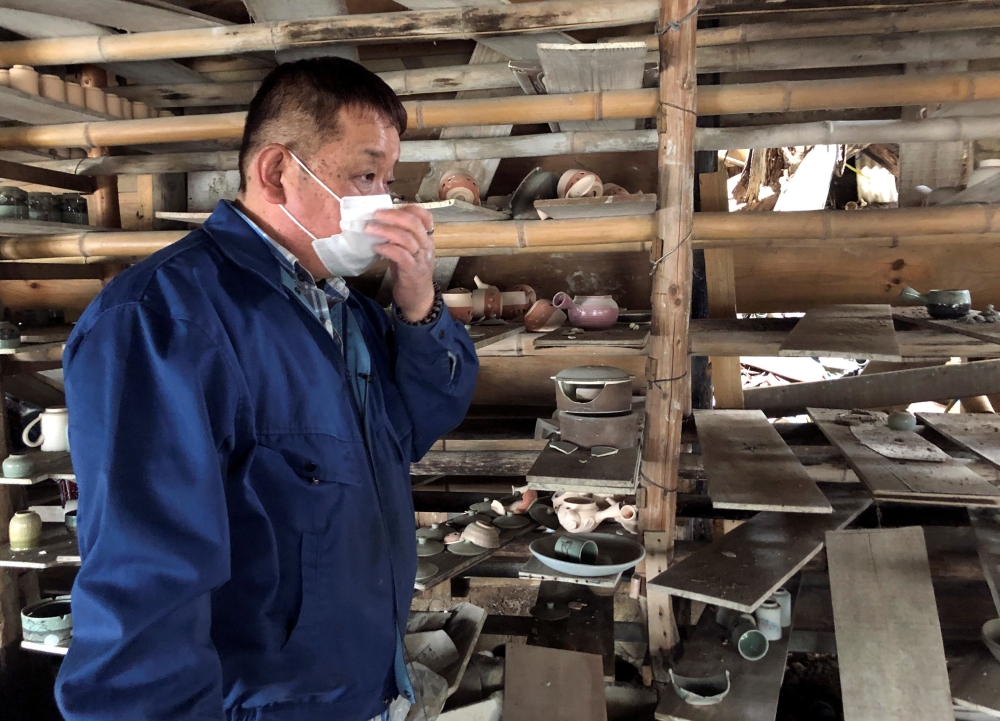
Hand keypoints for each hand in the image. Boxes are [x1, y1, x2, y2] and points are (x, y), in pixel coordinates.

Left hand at [366, 205, 435, 321]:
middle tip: (375, 214)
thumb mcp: (408, 251)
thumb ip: (400, 238)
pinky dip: (386, 248)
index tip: (390, 206)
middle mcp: (427, 246)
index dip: (408, 208)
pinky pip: (400, 254)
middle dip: (392, 215)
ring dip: (385, 230)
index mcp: (427, 239)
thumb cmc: (410, 273)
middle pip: (413, 223)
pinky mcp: (412, 271)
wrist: (418, 299)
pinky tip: (376, 247)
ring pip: (405, 237)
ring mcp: (421, 259)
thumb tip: (381, 222)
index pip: (425, 216)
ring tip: (370, 229)